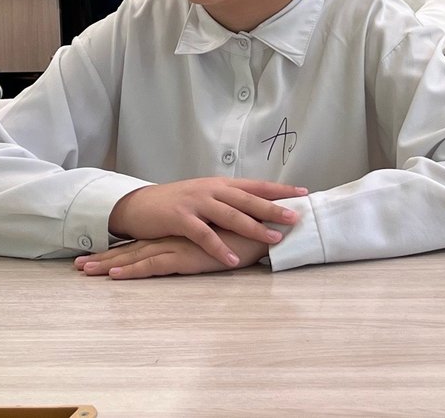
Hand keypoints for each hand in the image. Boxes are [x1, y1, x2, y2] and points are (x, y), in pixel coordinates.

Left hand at [75, 229, 269, 279]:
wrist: (264, 228)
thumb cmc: (249, 234)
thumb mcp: (223, 238)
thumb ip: (211, 239)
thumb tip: (203, 246)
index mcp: (182, 233)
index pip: (146, 242)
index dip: (121, 250)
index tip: (97, 255)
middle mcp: (175, 236)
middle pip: (133, 247)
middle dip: (105, 257)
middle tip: (77, 265)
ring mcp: (178, 245)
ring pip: (136, 255)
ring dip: (107, 264)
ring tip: (83, 271)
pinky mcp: (185, 256)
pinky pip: (152, 265)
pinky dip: (131, 271)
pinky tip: (112, 277)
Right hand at [108, 177, 307, 267]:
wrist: (140, 204)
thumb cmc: (178, 203)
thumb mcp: (206, 197)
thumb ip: (229, 202)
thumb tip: (259, 209)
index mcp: (221, 184)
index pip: (256, 185)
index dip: (280, 189)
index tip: (304, 193)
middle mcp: (212, 190)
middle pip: (249, 199)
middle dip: (274, 208)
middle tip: (297, 217)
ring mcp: (197, 203)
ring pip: (231, 215)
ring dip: (254, 227)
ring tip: (275, 238)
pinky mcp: (180, 219)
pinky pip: (204, 235)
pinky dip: (219, 248)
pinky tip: (233, 260)